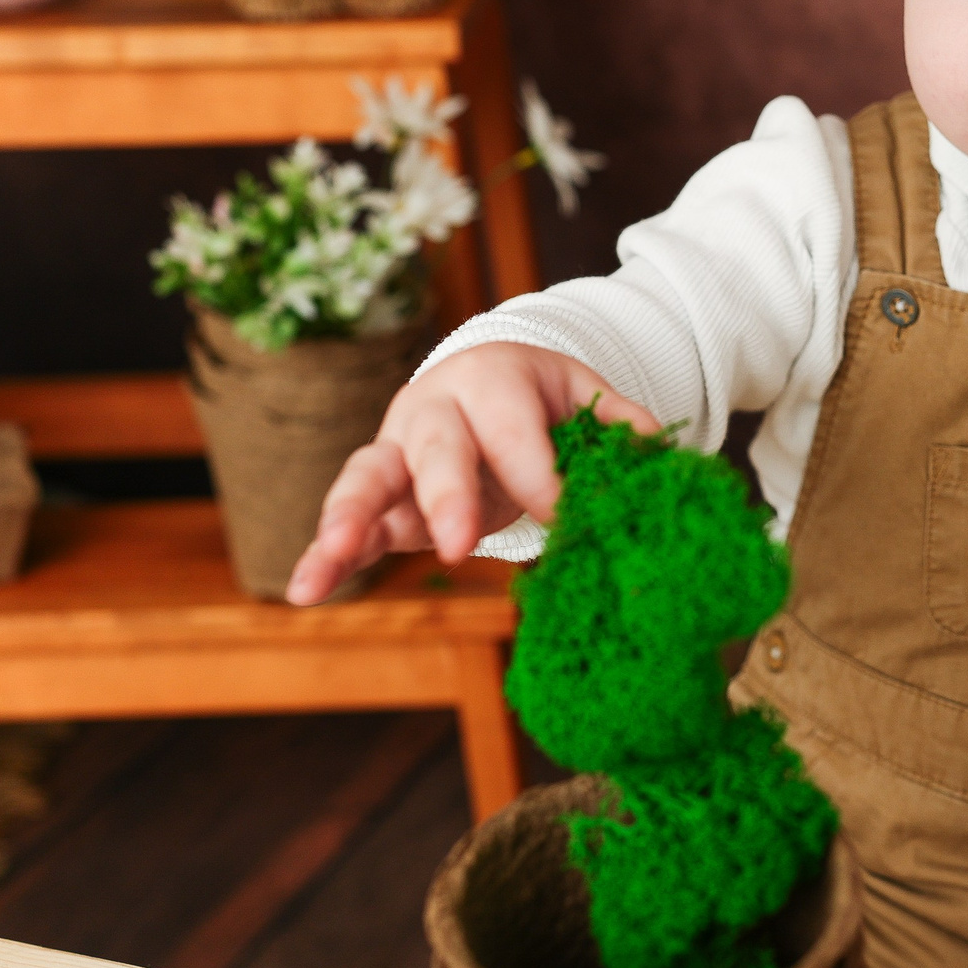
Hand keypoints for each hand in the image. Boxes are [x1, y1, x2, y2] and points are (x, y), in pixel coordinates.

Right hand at [283, 342, 653, 604]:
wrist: (480, 376)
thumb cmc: (536, 397)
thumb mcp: (580, 395)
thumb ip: (619, 424)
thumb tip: (660, 455)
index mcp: (493, 379)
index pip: (514, 434)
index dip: (540, 478)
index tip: (566, 521)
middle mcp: (435, 408)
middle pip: (436, 447)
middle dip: (446, 494)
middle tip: (458, 544)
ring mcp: (398, 450)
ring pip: (367, 478)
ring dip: (348, 521)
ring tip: (330, 560)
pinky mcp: (380, 493)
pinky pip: (352, 523)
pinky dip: (327, 555)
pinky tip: (306, 590)